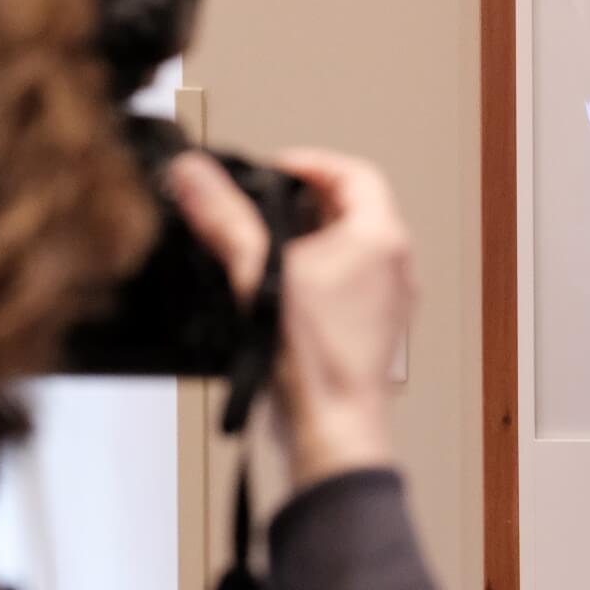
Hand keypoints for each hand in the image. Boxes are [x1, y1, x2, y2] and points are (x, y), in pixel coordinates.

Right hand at [170, 149, 414, 485]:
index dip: (311, 163)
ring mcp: (390, 299)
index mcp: (380, 238)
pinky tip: (282, 292)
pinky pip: (351, 283)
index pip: (355, 172)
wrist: (333, 427)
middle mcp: (395, 265)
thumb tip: (194, 174)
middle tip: (266, 204)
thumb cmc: (315, 360)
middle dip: (306, 202)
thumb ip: (223, 217)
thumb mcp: (258, 273)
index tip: (276, 169)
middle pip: (354, 208)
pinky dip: (319, 274)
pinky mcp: (376, 328)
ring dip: (312, 239)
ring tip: (269, 245)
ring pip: (353, 247)